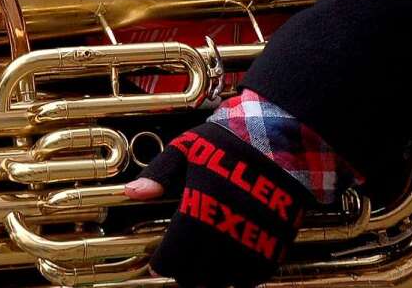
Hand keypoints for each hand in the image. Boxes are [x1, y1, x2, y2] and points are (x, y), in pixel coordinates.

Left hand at [124, 123, 308, 287]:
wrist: (279, 138)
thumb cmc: (226, 141)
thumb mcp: (185, 147)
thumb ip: (159, 174)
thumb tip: (132, 192)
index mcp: (201, 203)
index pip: (176, 250)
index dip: (163, 263)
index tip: (156, 265)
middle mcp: (227, 226)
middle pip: (200, 271)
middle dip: (184, 274)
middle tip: (177, 269)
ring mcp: (255, 236)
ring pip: (228, 278)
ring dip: (211, 280)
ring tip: (201, 273)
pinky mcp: (278, 240)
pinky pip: (258, 274)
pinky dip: (242, 279)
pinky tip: (232, 272)